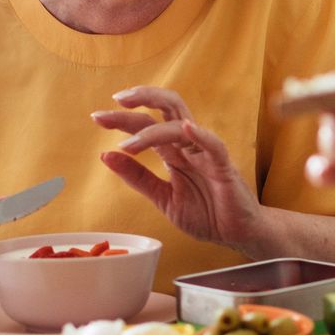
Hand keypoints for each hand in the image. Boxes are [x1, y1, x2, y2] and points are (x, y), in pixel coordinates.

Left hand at [94, 86, 265, 251]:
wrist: (237, 234)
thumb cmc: (206, 214)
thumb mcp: (162, 197)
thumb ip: (137, 177)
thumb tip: (105, 155)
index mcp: (174, 152)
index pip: (146, 124)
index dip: (122, 119)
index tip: (97, 117)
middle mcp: (188, 146)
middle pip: (166, 109)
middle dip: (140, 100)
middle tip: (114, 103)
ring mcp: (207, 153)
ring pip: (182, 124)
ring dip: (152, 130)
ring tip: (129, 145)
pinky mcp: (224, 167)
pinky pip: (214, 145)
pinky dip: (201, 135)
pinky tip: (185, 129)